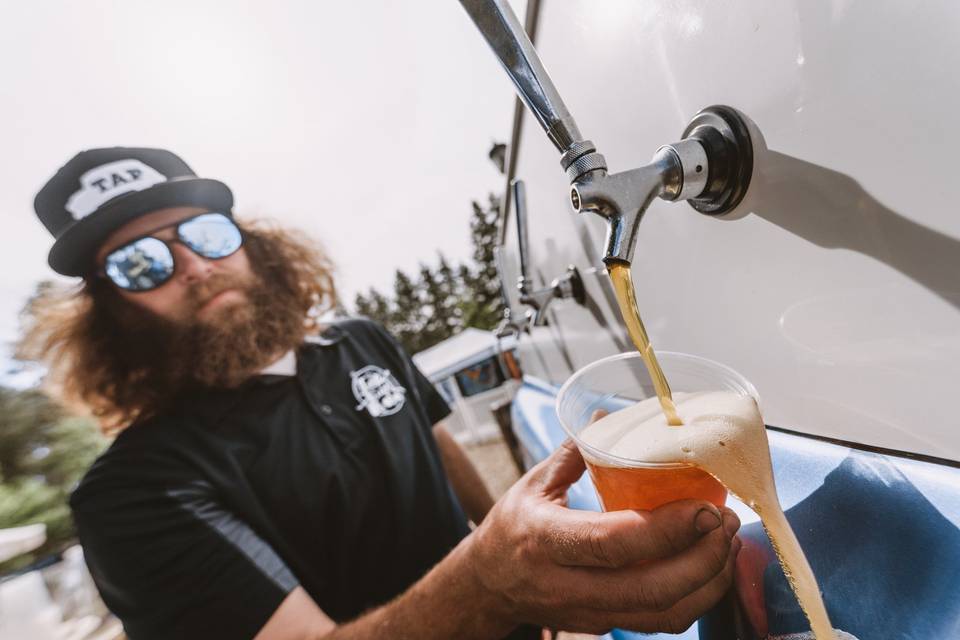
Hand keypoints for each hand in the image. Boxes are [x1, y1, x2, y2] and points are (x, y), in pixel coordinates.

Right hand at [465, 439, 740, 634]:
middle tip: (727, 522)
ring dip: (708, 582)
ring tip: (727, 543)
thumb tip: (608, 416)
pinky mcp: (604, 625)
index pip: (613, 542)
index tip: (706, 506)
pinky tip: (710, 567)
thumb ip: (575, 453)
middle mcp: (567, 583)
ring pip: (663, 614)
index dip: (667, 529)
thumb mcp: (533, 484)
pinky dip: (696, 598)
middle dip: (703, 558)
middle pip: (649, 588)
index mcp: (546, 540)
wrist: (488, 584)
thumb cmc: (512, 528)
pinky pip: (660, 622)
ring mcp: (588, 611)